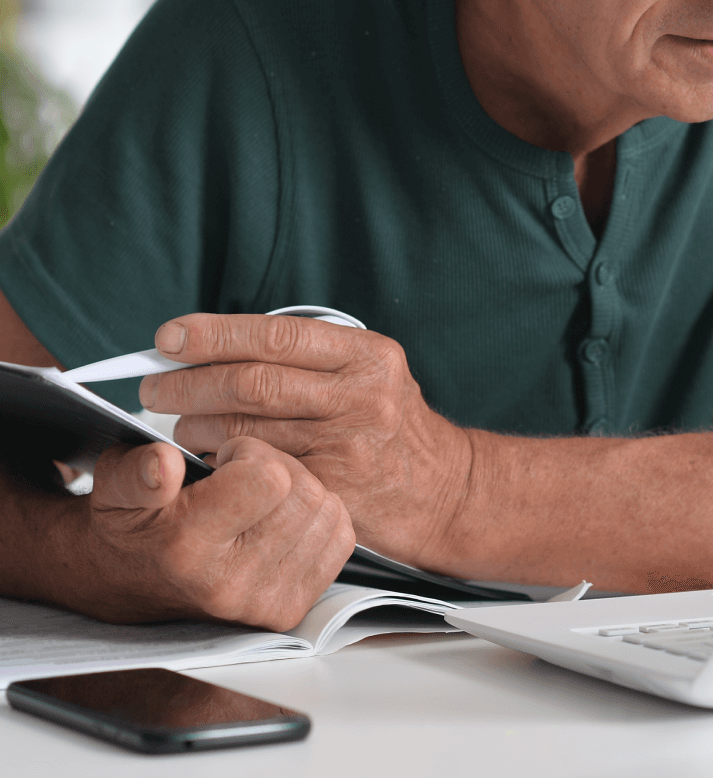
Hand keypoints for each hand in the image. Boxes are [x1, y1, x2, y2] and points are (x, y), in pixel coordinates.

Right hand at [79, 437, 351, 629]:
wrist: (129, 582)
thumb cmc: (132, 524)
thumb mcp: (116, 486)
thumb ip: (137, 470)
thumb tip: (163, 464)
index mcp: (186, 548)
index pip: (268, 478)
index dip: (250, 452)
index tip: (225, 459)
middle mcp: (228, 585)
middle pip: (306, 492)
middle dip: (280, 467)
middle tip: (246, 475)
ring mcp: (262, 604)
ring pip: (328, 512)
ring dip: (303, 491)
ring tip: (261, 498)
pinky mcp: (288, 611)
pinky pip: (340, 540)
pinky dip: (320, 519)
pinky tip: (282, 519)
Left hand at [139, 314, 473, 571]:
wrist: (443, 490)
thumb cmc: (391, 425)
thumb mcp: (371, 374)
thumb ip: (309, 358)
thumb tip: (212, 348)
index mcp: (369, 356)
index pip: (277, 338)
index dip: (215, 335)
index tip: (169, 337)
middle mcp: (363, 397)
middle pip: (253, 383)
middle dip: (189, 384)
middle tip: (155, 387)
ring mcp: (348, 447)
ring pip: (245, 432)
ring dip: (195, 427)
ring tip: (181, 424)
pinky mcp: (331, 491)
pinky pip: (255, 473)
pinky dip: (220, 464)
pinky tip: (210, 459)